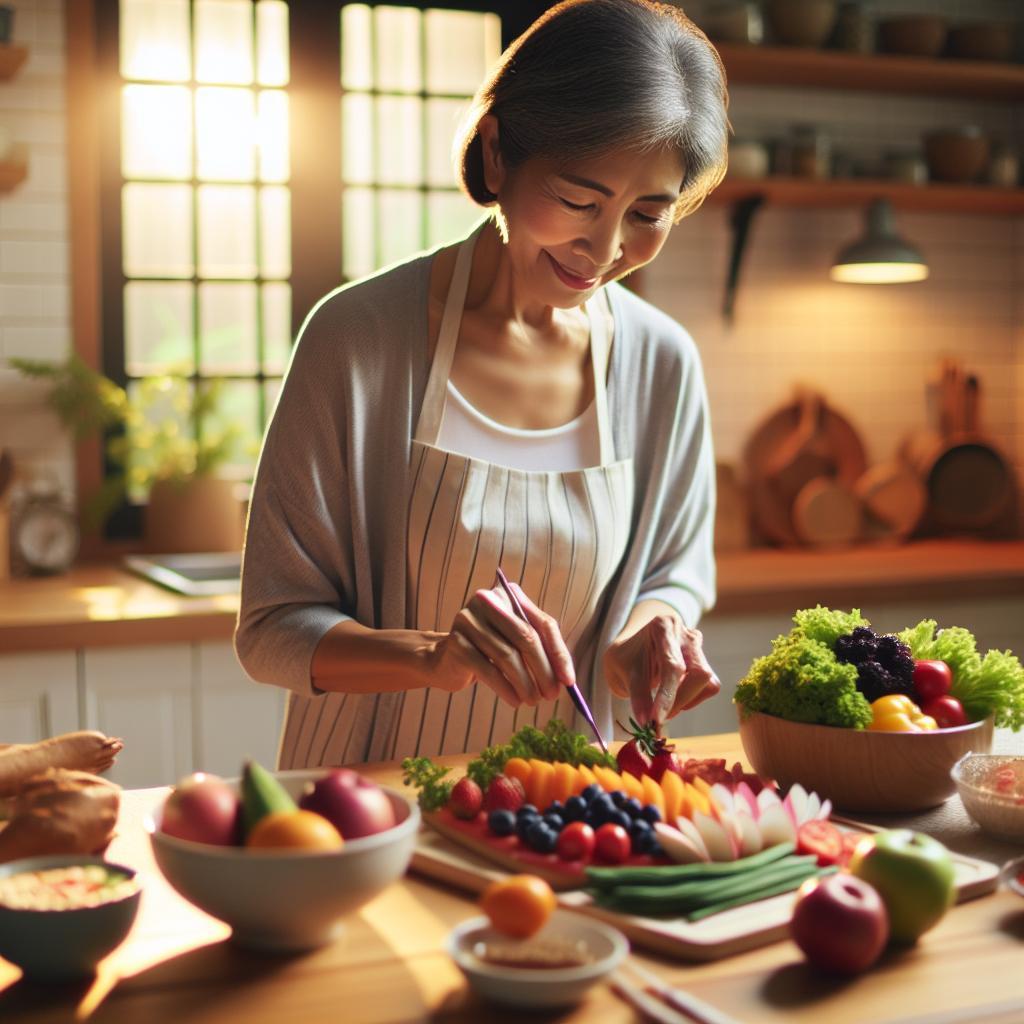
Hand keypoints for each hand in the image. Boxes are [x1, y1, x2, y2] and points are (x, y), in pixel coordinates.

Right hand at [424, 580, 573, 707]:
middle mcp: (488, 600)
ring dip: (525, 683)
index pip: (543, 624)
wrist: (447, 659)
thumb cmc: (490, 651)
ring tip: (533, 700)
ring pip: (508, 655)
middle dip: (544, 670)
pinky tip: (515, 701)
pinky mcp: (456, 642)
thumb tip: (566, 679)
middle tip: (552, 696)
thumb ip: (543, 652)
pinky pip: (488, 670)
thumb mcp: (517, 644)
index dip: (559, 654)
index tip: (569, 681)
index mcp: (509, 594)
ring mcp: (469, 620)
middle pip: (526, 637)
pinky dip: (506, 688)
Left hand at [604, 613, 719, 725]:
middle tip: (657, 718)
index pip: (672, 666)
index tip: (656, 720)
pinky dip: (692, 699)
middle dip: (679, 701)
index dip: (667, 696)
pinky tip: (673, 697)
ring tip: (662, 708)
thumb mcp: (622, 672)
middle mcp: (685, 632)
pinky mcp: (704, 661)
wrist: (632, 648)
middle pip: (698, 672)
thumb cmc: (626, 657)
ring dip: (686, 701)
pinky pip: (709, 687)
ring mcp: (697, 645)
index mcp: (662, 627)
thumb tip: (648, 723)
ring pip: (707, 681)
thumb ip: (637, 695)